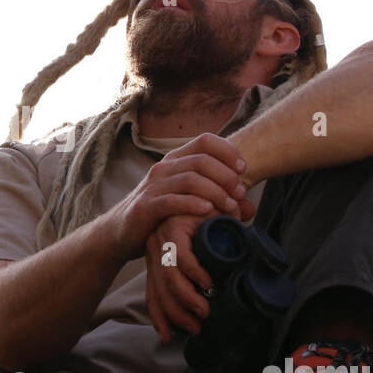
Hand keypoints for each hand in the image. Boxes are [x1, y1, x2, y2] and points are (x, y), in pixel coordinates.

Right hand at [105, 133, 254, 262]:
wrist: (122, 232)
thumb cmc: (162, 215)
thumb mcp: (188, 200)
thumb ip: (218, 198)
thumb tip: (251, 205)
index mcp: (175, 160)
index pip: (205, 140)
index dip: (228, 151)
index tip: (243, 169)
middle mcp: (164, 168)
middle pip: (201, 160)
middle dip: (226, 175)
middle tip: (241, 193)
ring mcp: (153, 186)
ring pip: (190, 179)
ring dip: (216, 192)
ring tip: (230, 207)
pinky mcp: (146, 206)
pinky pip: (172, 200)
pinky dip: (193, 204)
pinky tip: (208, 211)